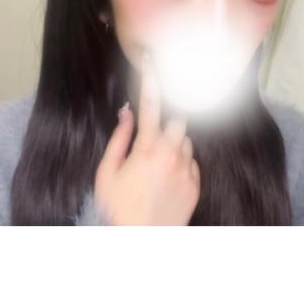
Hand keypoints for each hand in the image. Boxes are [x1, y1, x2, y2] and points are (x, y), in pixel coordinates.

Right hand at [94, 51, 200, 224]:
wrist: (140, 241)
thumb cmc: (117, 207)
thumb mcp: (107, 172)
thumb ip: (119, 138)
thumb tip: (127, 114)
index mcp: (147, 147)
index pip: (150, 105)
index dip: (151, 80)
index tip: (152, 62)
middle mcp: (172, 154)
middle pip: (179, 119)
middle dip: (169, 121)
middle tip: (155, 136)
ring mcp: (186, 169)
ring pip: (187, 142)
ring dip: (175, 144)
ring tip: (156, 166)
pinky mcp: (196, 184)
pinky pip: (193, 163)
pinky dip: (182, 164)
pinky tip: (166, 180)